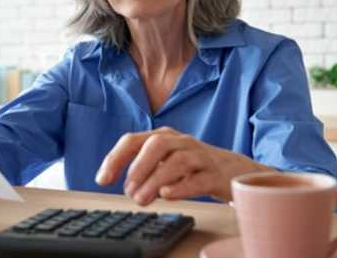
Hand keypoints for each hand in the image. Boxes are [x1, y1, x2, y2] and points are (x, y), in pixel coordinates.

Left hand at [95, 127, 270, 205]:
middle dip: (138, 166)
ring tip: (142, 199)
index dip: (115, 158)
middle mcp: (181, 142)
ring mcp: (201, 156)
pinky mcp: (216, 175)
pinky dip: (181, 187)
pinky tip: (167, 195)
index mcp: (164, 137)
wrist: (233, 171)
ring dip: (156, 180)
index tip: (102, 179)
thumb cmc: (193, 167)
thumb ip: (145, 170)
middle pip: (157, 144)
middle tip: (128, 190)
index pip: (133, 140)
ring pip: (178, 161)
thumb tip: (126, 187)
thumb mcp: (165, 162)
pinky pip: (199, 178)